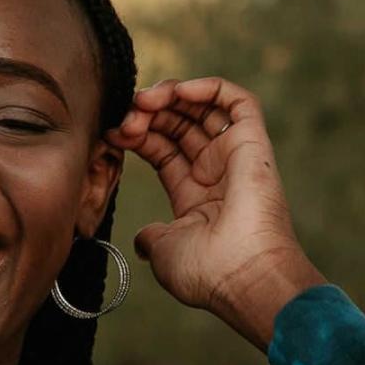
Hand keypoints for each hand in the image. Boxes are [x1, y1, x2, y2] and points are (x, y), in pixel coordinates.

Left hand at [105, 78, 324, 349]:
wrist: (244, 277)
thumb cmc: (207, 272)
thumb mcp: (164, 252)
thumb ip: (151, 238)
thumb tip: (143, 239)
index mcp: (196, 196)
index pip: (162, 149)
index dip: (136, 135)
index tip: (111, 133)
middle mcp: (217, 173)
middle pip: (179, 125)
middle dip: (147, 114)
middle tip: (125, 116)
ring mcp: (235, 157)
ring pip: (202, 108)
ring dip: (169, 96)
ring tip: (143, 101)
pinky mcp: (254, 143)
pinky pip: (237, 101)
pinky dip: (207, 87)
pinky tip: (177, 91)